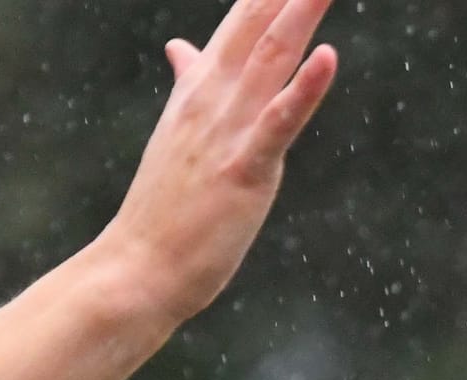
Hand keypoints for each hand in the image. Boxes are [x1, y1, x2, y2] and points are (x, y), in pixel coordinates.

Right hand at [103, 0, 338, 328]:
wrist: (137, 268)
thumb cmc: (163, 209)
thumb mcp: (179, 132)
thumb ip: (190, 83)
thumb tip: (181, 48)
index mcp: (201, 86)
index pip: (243, 17)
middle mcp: (213, 95)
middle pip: (259, 21)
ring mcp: (228, 130)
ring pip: (273, 57)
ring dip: (302, 13)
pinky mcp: (244, 170)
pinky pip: (279, 122)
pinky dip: (305, 89)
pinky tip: (329, 56)